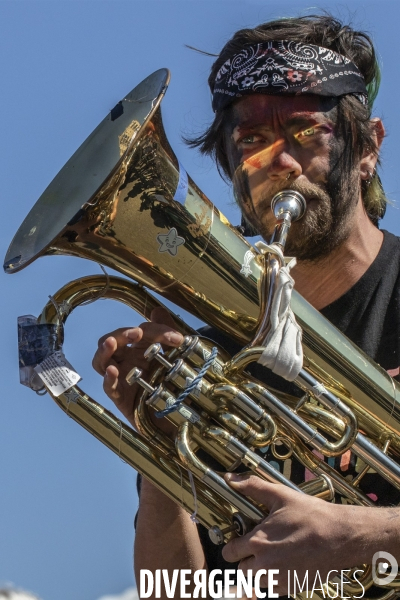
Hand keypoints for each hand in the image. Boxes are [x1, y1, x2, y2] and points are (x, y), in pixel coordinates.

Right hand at [92, 307, 182, 427]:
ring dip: (105, 350)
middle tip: (137, 333)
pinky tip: (112, 371)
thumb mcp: (173, 355)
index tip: (177, 338)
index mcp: (138, 348)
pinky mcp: (120, 397)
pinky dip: (108, 378)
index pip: (140, 331)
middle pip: (113, 341)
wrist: (177, 415)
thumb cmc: (171, 383)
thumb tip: (157, 309)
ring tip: (112, 343)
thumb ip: (166, 333)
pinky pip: (108, 386)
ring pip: (101, 361)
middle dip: (123, 334)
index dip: (157, 330)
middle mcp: (126, 360)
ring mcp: (120, 377)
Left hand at [222, 473, 368, 593]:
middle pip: (242, 570)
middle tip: (258, 547)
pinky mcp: (293, 587)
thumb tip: (231, 478)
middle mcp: (265, 565)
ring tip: (273, 555)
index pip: (230, 552)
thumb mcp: (280, 495)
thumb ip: (252, 486)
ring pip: (257, 581)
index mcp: (259, 542)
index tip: (240, 540)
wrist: (340, 536)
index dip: (233, 545)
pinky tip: (286, 563)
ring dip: (260, 571)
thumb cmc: (311, 515)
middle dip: (246, 559)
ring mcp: (279, 579)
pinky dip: (276, 579)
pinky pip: (274, 589)